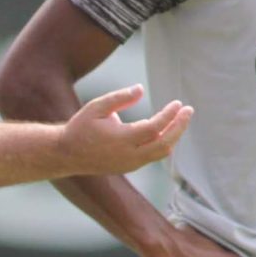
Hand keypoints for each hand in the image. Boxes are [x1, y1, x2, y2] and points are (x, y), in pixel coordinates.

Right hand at [58, 85, 190, 177]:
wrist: (66, 154)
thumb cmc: (80, 127)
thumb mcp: (96, 107)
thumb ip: (119, 98)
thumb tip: (140, 89)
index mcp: (121, 139)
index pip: (154, 128)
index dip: (169, 115)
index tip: (178, 103)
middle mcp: (129, 155)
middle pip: (165, 143)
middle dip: (180, 127)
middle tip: (188, 110)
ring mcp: (130, 164)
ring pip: (161, 152)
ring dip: (173, 136)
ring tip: (179, 119)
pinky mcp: (129, 167)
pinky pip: (153, 156)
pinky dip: (163, 142)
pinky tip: (166, 130)